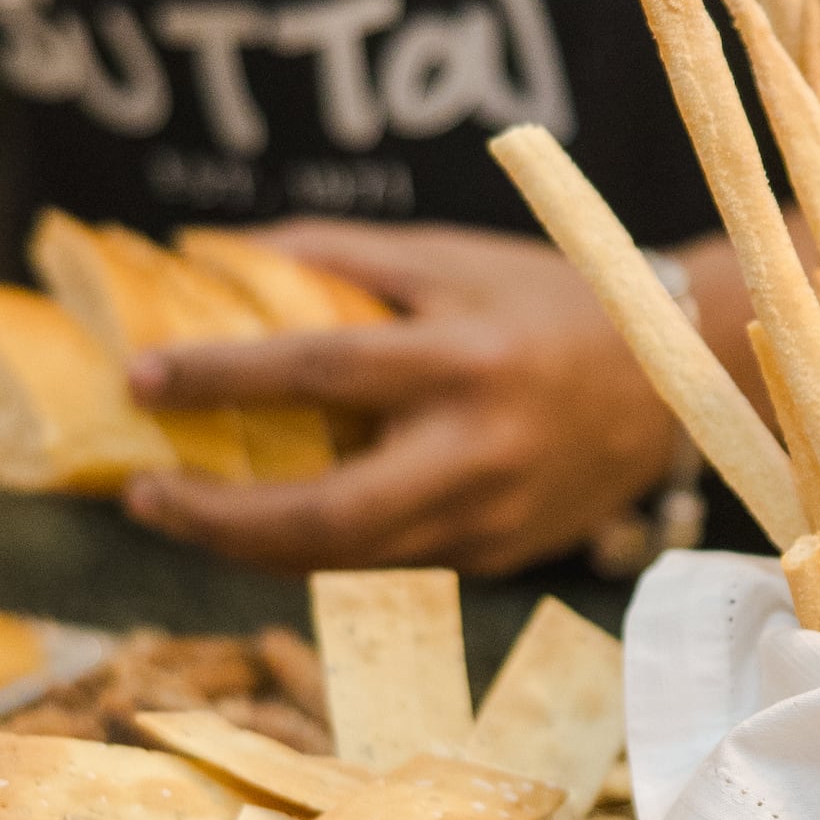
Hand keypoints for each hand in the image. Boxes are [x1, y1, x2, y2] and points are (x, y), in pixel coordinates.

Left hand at [121, 220, 682, 574]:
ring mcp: (490, 520)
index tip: (141, 376)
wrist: (678, 378)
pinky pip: (384, 566)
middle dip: (220, 517)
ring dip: (251, 545)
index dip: (221, 377)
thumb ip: (342, 255)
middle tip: (144, 493)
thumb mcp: (452, 256)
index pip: (319, 372)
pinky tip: (265, 524)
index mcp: (462, 359)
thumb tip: (222, 253)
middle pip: (325, 516)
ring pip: (346, 561)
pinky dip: (315, 550)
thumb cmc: (550, 300)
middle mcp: (476, 452)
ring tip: (184, 511)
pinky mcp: (496, 558)